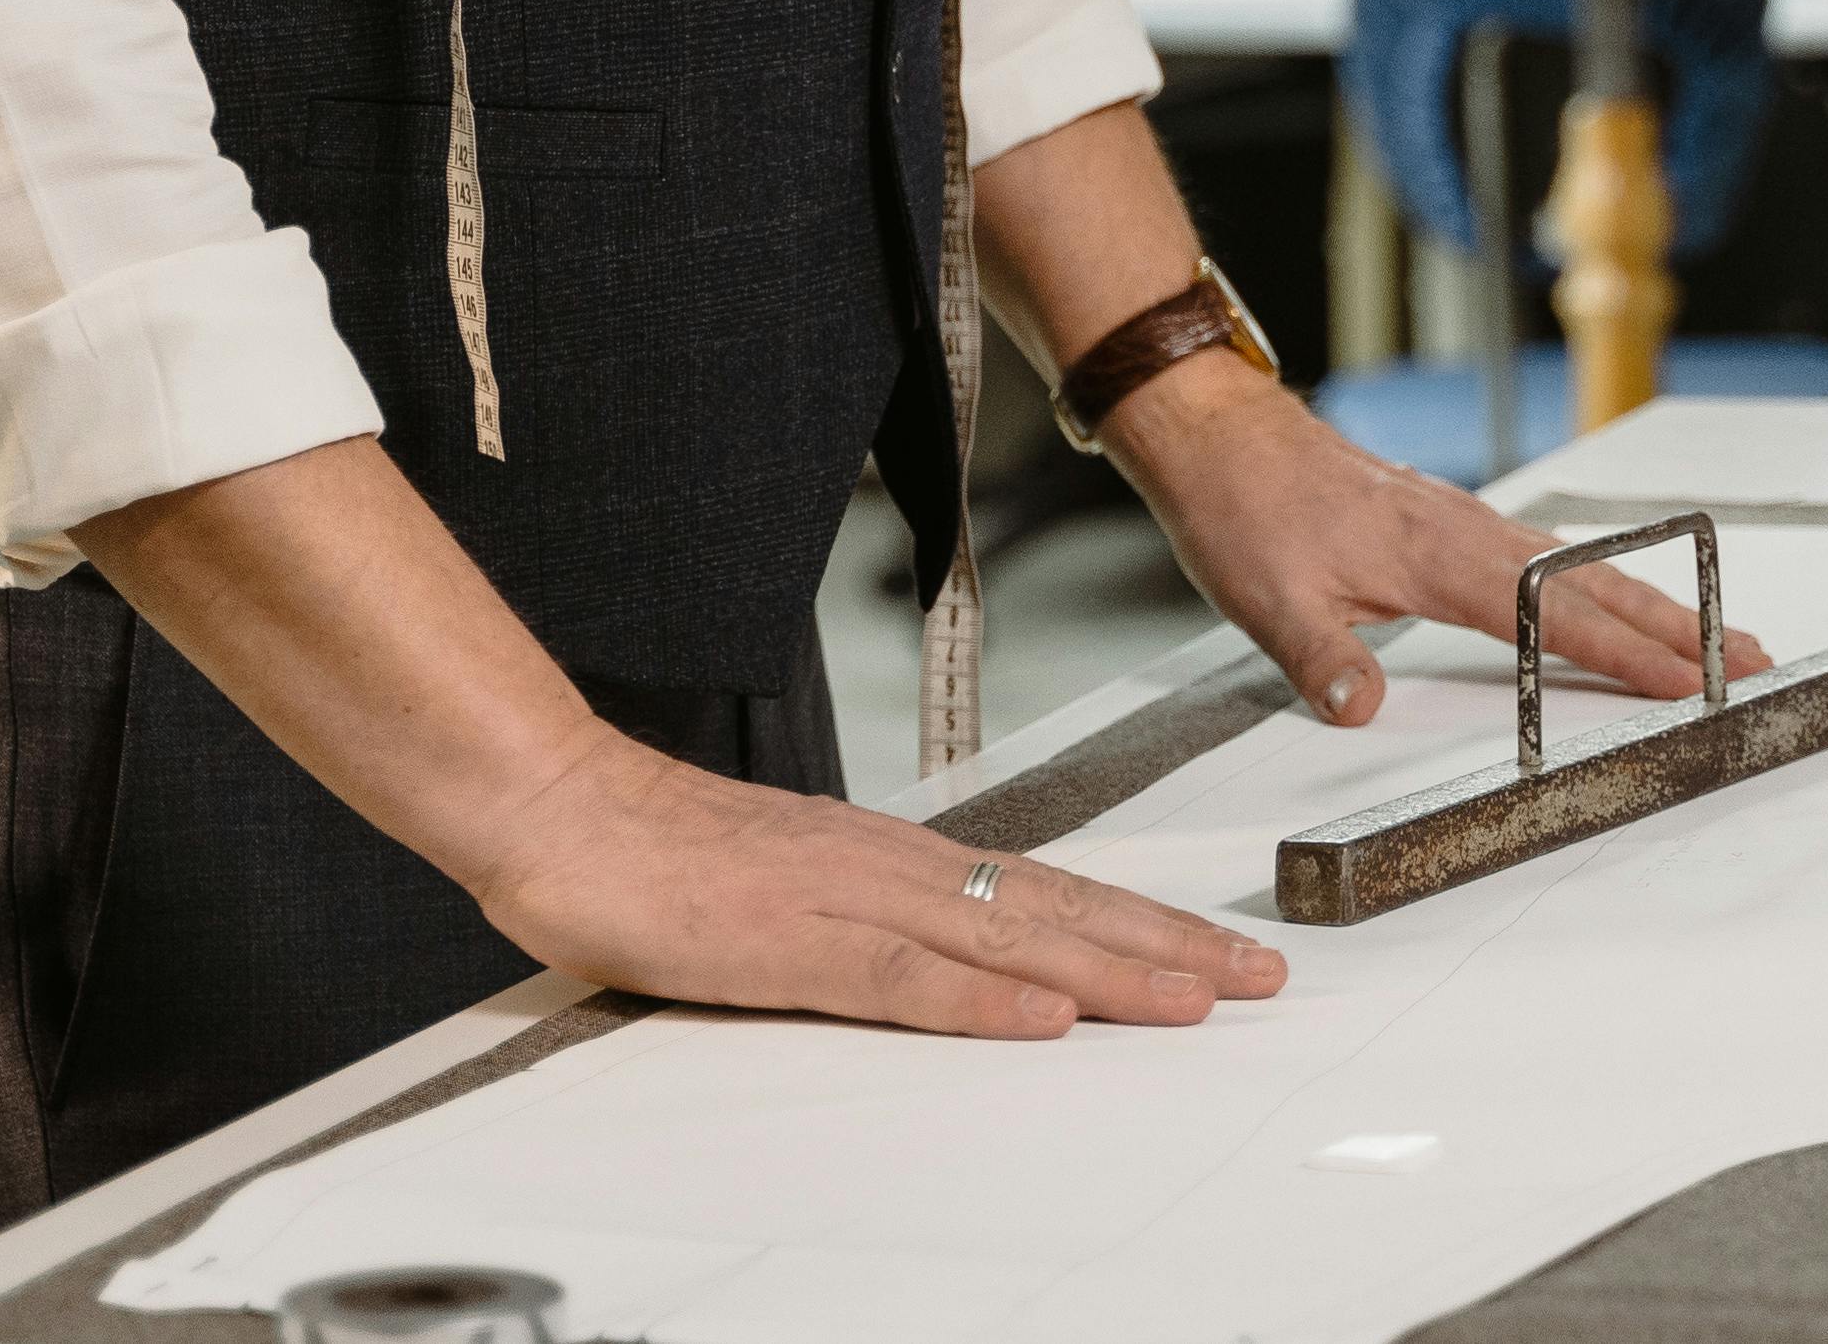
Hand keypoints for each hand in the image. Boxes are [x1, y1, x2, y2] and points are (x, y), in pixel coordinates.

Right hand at [457, 725, 1287, 1038]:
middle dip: (1167, 950)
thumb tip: (949, 961)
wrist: (565, 805)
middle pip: (1057, 912)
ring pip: (1006, 939)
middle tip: (1262, 980)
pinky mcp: (792, 944)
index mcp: (896, 860)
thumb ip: (871, 925)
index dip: (1144, 925)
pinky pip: (902, 980)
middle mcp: (894, 870)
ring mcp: (847, 903)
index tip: (1225, 954)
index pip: (1048, 893)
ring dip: (1109, 973)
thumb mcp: (792, 890)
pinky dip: (980, 1002)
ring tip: (1198, 1002)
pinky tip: (1044, 1022)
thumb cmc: (666, 855)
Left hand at [1102, 359, 1774, 726]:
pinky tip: (1615, 596)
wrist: (1225, 439)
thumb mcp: (1269, 603)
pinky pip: (1549, 552)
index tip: (1682, 682)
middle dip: (1676, 628)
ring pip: (1581, 566)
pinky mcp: (1453, 519)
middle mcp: (1467, 533)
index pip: (1550, 617)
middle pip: (1594, 585)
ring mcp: (1466, 521)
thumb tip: (1360, 711)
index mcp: (1436, 558)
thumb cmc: (1248, 515)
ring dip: (1650, 603)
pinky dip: (1600, 578)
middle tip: (1749, 661)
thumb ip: (1322, 661)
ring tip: (1711, 639)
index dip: (1620, 653)